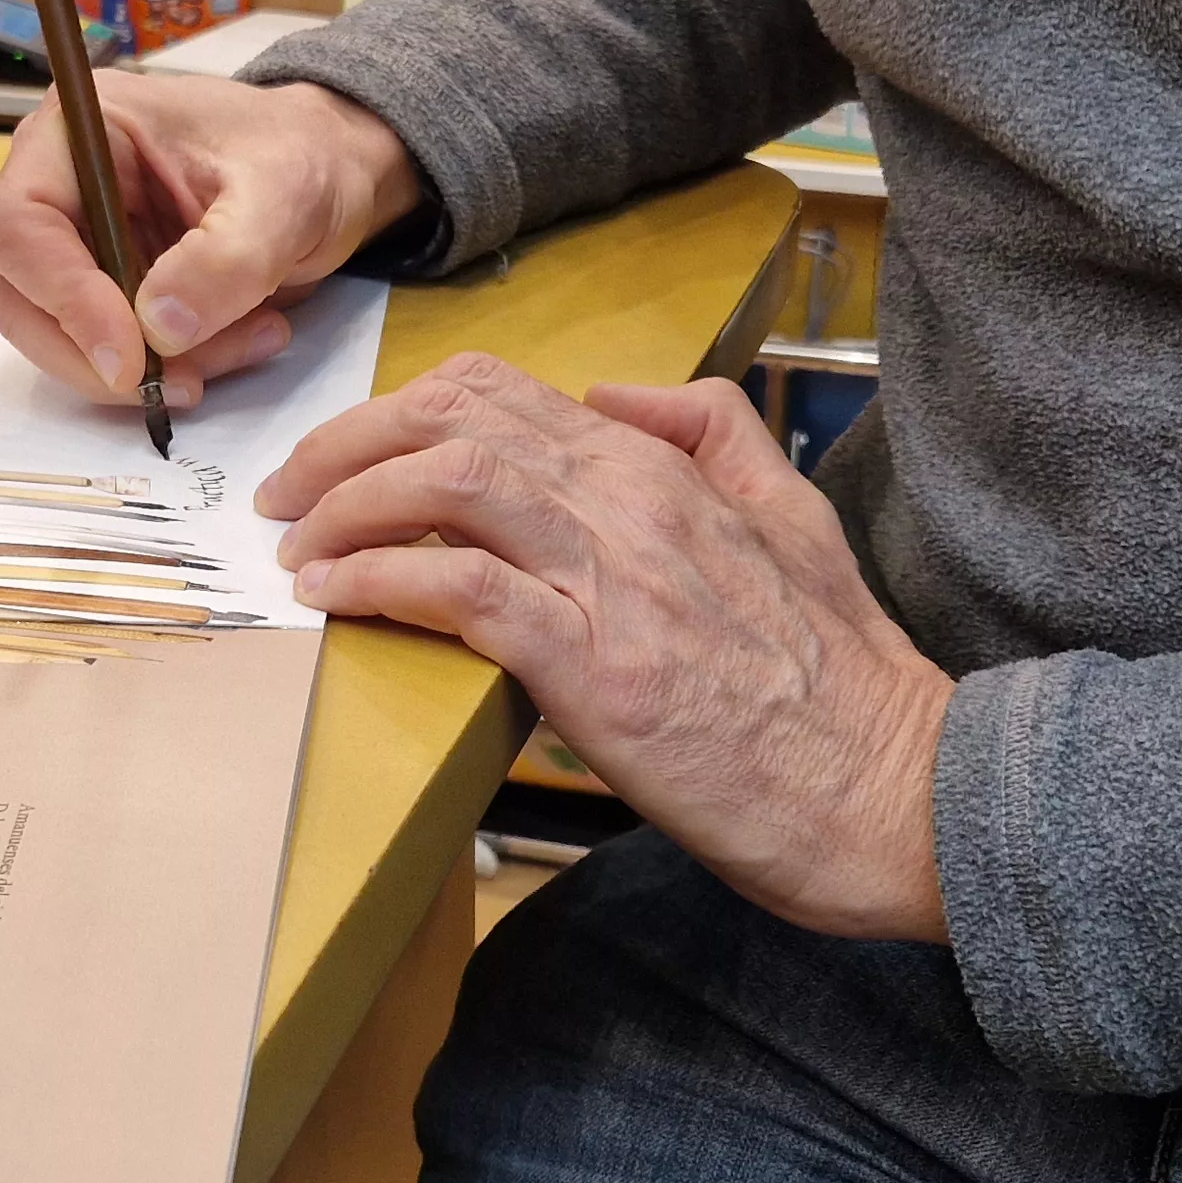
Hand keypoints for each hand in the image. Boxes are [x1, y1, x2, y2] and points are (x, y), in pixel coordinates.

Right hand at [0, 74, 421, 406]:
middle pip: (16, 292)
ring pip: (54, 334)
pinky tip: (237, 344)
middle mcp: (58, 182)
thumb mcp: (284, 196)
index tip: (128, 357)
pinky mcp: (102, 286)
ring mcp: (75, 238)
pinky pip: (102, 351)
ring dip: (138, 370)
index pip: (19, 225)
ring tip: (245, 345)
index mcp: (79, 129)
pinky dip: (164, 368)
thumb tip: (158, 327)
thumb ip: (225, 259)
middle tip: (183, 381)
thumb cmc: (302, 155)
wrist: (330, 171)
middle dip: (94, 353)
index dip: (62, 298)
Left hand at [261, 357, 955, 942]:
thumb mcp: (793, 518)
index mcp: (666, 468)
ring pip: (445, 484)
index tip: (344, 459)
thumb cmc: (841, 679)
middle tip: (288, 500)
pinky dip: (381, 579)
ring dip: (346, 508)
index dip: (398, 413)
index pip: (499, 393)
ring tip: (298, 552)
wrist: (894, 790)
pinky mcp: (596, 667)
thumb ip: (712, 434)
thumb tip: (615, 392)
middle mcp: (632, 502)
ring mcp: (613, 580)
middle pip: (451, 421)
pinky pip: (461, 588)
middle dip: (344, 448)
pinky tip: (337, 598)